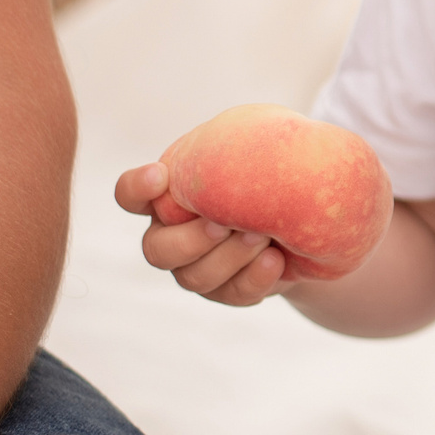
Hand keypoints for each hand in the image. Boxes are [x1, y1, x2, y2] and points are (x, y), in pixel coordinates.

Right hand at [113, 161, 293, 306]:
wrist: (303, 220)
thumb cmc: (268, 175)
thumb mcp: (253, 155)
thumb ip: (237, 149)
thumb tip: (255, 140)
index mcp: (168, 196)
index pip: (130, 194)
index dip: (137, 188)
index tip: (160, 174)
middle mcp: (171, 236)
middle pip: (156, 250)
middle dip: (191, 239)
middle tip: (224, 224)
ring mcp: (195, 268)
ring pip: (194, 277)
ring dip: (230, 257)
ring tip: (263, 236)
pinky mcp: (226, 291)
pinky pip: (231, 294)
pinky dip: (253, 278)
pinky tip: (275, 260)